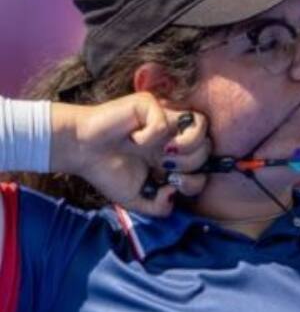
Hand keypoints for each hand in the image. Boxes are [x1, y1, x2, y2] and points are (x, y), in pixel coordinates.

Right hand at [51, 93, 209, 215]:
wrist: (80, 152)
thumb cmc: (107, 171)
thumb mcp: (137, 199)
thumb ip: (160, 207)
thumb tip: (175, 193)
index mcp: (175, 156)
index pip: (207, 164)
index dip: (197, 180)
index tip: (172, 183)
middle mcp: (174, 135)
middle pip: (207, 147)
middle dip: (189, 165)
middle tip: (163, 166)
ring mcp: (164, 117)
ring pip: (200, 127)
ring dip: (183, 147)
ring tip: (160, 152)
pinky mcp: (149, 104)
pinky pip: (165, 121)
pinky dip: (149, 136)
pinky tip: (132, 138)